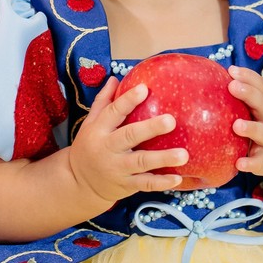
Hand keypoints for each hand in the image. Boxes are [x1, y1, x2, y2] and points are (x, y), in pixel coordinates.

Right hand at [67, 76, 188, 204]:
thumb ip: (103, 102)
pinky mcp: (125, 185)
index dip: (128, 101)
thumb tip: (115, 78)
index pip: (113, 112)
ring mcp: (117, 168)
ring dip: (162, 158)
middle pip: (129, 136)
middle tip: (171, 121)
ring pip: (141, 162)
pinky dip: (161, 182)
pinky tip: (178, 178)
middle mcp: (107, 148)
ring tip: (183, 154)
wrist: (79, 183)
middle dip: (150, 128)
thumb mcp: (90, 124)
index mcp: (98, 130)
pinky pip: (145, 184)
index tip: (144, 89)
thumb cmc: (88, 147)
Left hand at [227, 66, 262, 181]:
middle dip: (249, 94)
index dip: (248, 77)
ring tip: (237, 126)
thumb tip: (221, 75)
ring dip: (251, 128)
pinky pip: (259, 162)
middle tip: (233, 86)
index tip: (232, 71)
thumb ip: (246, 94)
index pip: (261, 87)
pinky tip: (239, 163)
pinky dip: (250, 163)